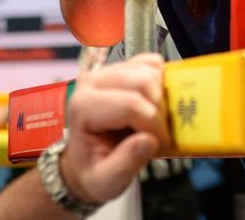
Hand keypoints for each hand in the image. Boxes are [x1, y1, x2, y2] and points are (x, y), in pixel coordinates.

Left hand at [60, 53, 170, 204]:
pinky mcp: (122, 68)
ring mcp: (107, 72)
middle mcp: (92, 83)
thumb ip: (125, 164)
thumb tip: (149, 140)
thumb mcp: (105, 181)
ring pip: (149, 70)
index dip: (153, 125)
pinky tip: (156, 102)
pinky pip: (151, 63)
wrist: (85, 161)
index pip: (130, 105)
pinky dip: (161, 79)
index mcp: (83, 108)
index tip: (162, 143)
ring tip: (157, 119)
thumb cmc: (92, 170)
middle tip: (160, 131)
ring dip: (162, 95)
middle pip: (142, 82)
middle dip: (160, 109)